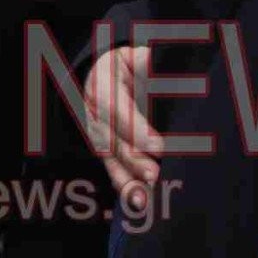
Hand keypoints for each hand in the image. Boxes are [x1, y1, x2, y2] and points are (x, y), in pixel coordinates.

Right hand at [84, 45, 164, 202]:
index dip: (135, 128)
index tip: (158, 145)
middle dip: (134, 159)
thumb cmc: (129, 63)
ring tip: (142, 199)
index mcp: (103, 82)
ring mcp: (97, 132)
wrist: (104, 72)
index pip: (116, 108)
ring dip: (126, 180)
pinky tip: (136, 203)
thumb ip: (149, 61)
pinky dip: (123, 187)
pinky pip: (112, 169)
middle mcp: (95, 111)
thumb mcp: (135, 55)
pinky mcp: (104, 149)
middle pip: (112, 139)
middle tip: (155, 175)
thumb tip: (161, 60)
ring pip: (110, 159)